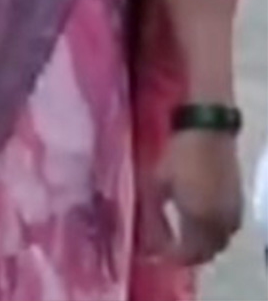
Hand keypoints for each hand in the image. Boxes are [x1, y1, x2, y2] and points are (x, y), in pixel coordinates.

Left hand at [144, 130, 242, 264]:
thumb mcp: (157, 185)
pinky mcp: (240, 204)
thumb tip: (150, 244)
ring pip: (220, 244)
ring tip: (179, 236)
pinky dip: (213, 235)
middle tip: (166, 247)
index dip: (170, 257)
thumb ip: (154, 218)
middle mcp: (221, 223)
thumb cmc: (178, 156)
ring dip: (201, 246)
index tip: (153, 254)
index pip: (188, 254)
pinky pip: (228, 231)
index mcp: (199, 219)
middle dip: (186, 255)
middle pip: (207, 253)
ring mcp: (234, 214)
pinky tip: (197, 223)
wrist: (208, 131)